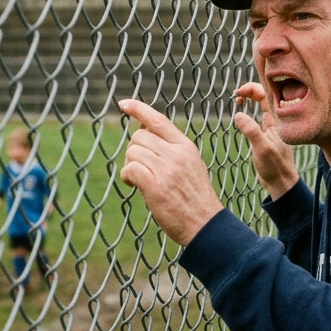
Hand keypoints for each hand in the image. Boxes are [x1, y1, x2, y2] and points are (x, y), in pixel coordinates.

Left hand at [118, 99, 224, 245]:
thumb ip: (171, 150)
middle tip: (139, 168)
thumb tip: (143, 134)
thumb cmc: (194, 199)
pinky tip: (133, 185)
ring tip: (138, 179)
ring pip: (133, 151)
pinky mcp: (156, 186)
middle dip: (133, 150)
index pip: (158, 120)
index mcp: (185, 147)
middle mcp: (176, 154)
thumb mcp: (189, 166)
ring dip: (129, 165)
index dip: (138, 109)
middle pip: (139, 136)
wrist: (206, 225)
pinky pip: (130, 169)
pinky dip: (127, 176)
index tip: (124, 104)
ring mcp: (167, 169)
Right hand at [232, 83, 299, 199]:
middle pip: (264, 95)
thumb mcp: (262, 148)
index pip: (266, 94)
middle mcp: (275, 119)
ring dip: (249, 98)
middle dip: (250, 90)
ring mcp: (271, 125)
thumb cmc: (274, 166)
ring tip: (237, 101)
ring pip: (261, 104)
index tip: (237, 93)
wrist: (280, 182)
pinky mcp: (266, 133)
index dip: (251, 88)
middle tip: (236, 95)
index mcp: (277, 120)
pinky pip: (258, 114)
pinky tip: (241, 114)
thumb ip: (251, 131)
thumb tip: (238, 115)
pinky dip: (249, 109)